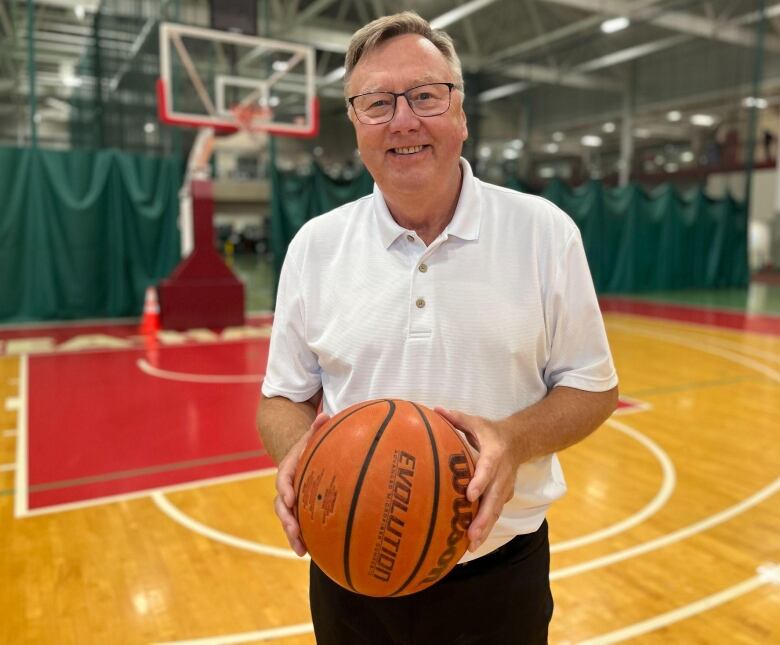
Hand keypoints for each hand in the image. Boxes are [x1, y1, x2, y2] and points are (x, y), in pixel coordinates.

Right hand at [274, 412, 330, 555]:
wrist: (302, 457)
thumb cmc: (310, 446)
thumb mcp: (312, 436)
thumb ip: (317, 428)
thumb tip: (326, 415)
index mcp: (288, 470)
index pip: (283, 479)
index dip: (284, 490)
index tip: (289, 499)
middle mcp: (286, 488)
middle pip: (281, 506)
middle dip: (287, 519)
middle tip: (294, 530)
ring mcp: (292, 502)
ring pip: (288, 520)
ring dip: (292, 535)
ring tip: (300, 550)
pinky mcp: (300, 512)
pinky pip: (299, 526)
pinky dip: (302, 539)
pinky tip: (309, 553)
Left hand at [436, 407, 520, 552]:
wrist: (520, 441)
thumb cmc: (490, 433)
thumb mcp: (476, 422)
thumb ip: (457, 418)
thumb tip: (435, 409)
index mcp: (494, 455)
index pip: (488, 469)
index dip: (480, 482)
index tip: (469, 495)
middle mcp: (502, 474)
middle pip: (494, 498)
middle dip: (483, 518)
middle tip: (471, 534)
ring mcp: (505, 487)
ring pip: (496, 510)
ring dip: (485, 528)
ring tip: (472, 545)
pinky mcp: (504, 496)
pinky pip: (495, 513)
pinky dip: (486, 527)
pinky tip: (473, 542)